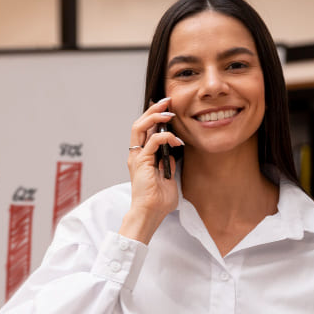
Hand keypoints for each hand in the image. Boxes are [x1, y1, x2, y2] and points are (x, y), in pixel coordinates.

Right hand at [119, 98, 184, 243]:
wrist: (150, 213)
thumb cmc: (158, 201)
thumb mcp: (169, 177)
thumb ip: (169, 164)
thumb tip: (172, 153)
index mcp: (142, 157)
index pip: (145, 130)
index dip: (155, 117)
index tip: (168, 108)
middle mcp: (137, 154)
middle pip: (140, 123)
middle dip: (153, 109)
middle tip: (167, 101)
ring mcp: (137, 157)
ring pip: (140, 127)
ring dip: (155, 117)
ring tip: (169, 113)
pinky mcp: (141, 161)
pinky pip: (152, 141)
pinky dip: (165, 137)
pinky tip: (176, 140)